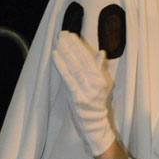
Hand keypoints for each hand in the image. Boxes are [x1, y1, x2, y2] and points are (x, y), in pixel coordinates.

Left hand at [52, 31, 115, 157]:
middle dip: (71, 45)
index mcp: (101, 79)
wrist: (94, 124)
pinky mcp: (76, 98)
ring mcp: (86, 91)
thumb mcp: (103, 85)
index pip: (89, 58)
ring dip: (65, 52)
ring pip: (74, 67)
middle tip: (62, 33)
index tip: (71, 34)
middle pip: (81, 60)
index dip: (79, 45)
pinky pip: (68, 79)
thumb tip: (101, 52)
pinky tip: (55, 55)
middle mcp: (95, 84)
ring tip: (58, 41)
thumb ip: (100, 68)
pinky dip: (61, 66)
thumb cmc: (97, 103)